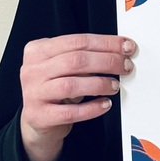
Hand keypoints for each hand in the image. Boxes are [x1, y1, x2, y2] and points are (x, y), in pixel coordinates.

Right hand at [19, 33, 135, 160]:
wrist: (36, 119)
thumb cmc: (55, 87)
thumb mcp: (62, 66)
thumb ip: (84, 56)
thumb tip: (119, 51)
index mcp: (38, 50)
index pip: (77, 41)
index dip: (106, 43)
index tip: (126, 47)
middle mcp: (33, 70)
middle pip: (76, 60)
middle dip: (107, 62)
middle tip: (125, 66)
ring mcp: (34, 93)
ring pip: (72, 84)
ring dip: (100, 84)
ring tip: (115, 86)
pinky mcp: (39, 116)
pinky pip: (70, 112)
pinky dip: (92, 108)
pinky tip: (105, 104)